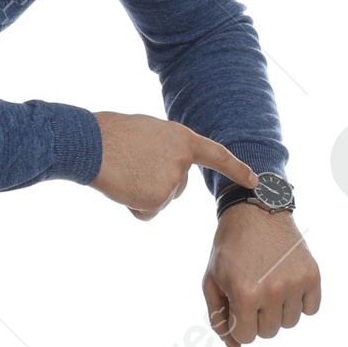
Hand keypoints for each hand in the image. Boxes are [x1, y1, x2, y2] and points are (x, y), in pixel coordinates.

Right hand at [91, 111, 256, 218]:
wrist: (92, 143)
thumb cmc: (111, 134)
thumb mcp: (148, 133)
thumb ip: (166, 150)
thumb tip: (165, 171)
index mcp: (183, 138)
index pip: (217, 156)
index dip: (236, 169)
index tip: (255, 181)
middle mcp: (183, 161)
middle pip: (177, 187)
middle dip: (155, 184)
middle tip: (131, 166)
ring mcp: (172, 181)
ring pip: (160, 201)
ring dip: (140, 194)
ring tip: (124, 172)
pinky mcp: (158, 199)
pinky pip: (147, 213)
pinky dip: (133, 206)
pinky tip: (122, 188)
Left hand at [202, 202, 321, 346]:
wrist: (255, 212)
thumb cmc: (229, 250)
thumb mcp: (212, 283)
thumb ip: (219, 321)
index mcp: (245, 295)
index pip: (246, 337)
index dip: (238, 322)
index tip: (236, 303)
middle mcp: (273, 291)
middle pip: (269, 333)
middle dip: (257, 317)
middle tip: (253, 290)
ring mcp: (295, 283)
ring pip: (290, 323)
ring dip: (278, 310)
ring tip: (269, 284)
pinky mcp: (312, 275)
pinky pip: (311, 309)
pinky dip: (300, 302)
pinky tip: (287, 283)